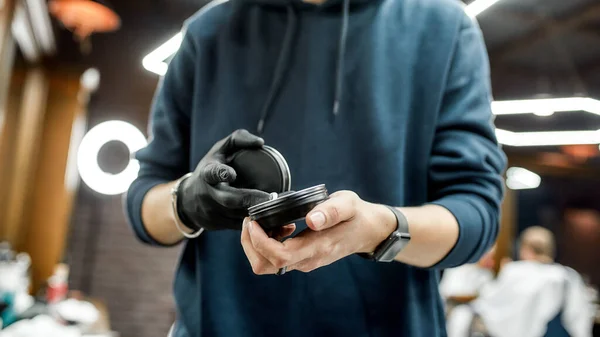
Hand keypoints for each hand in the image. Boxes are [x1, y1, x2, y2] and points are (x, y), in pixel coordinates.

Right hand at [177, 129, 270, 230]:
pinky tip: (270, 218)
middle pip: (230, 199)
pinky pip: (239, 225)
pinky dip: (255, 222)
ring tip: (277, 208)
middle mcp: (209, 195)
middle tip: (272, 197)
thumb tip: (260, 142)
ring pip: (238, 215)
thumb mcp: (219, 151)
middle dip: (251, 199)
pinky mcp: (218, 225)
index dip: (221, 173)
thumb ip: (238, 139)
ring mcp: (212, 212)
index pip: (212, 173)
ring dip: (257, 212)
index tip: (231, 174)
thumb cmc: (211, 168)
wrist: (187, 200)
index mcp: (208, 174)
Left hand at [240, 191, 396, 273]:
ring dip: (257, 244)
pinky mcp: (301, 259)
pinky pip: (276, 258)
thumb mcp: (348, 205)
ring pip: (267, 264)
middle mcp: (307, 260)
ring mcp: (304, 262)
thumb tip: (311, 219)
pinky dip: (267, 243)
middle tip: (251, 220)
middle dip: (250, 244)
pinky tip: (279, 226)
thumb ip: (331, 211)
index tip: (254, 221)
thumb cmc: (357, 215)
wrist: (369, 231)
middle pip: (265, 265)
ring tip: (264, 221)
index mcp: (317, 248)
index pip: (278, 256)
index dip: (259, 241)